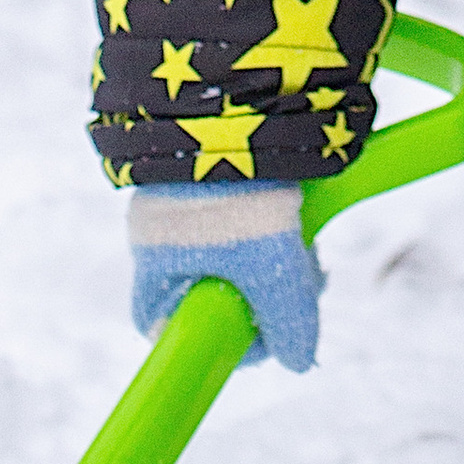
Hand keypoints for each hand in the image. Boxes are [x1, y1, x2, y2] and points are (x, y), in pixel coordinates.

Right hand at [129, 182, 320, 371]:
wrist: (243, 103)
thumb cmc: (245, 195)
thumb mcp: (273, 268)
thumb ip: (287, 320)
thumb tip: (299, 360)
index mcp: (155, 263)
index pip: (158, 324)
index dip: (202, 340)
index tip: (251, 337)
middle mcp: (159, 233)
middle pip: (204, 290)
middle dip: (257, 297)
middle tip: (299, 286)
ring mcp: (180, 199)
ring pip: (226, 252)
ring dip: (270, 259)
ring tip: (309, 250)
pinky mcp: (207, 169)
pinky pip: (236, 214)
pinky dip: (269, 223)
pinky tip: (302, 216)